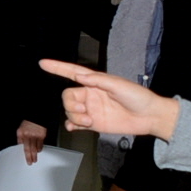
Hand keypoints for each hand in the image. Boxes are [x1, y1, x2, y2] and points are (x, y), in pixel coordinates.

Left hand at [17, 120, 45, 164]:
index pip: (23, 147)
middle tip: (31, 162)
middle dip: (30, 157)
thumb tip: (20, 147)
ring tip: (35, 159)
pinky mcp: (42, 135)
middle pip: (29, 149)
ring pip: (35, 148)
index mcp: (21, 134)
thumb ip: (20, 139)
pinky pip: (40, 144)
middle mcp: (28, 135)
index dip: (25, 154)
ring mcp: (35, 136)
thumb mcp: (20, 130)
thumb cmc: (28, 123)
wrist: (36, 117)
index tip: (26, 159)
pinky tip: (38, 151)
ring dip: (35, 154)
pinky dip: (39, 148)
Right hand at [41, 60, 180, 140]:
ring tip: (88, 121)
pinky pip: (74, 123)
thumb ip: (98, 81)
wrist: (148, 117)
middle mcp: (90, 94)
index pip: (72, 72)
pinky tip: (75, 127)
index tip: (43, 63)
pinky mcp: (93, 123)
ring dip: (75, 117)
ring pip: (70, 111)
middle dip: (71, 105)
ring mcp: (90, 109)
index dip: (57, 67)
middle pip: (67, 96)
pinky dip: (72, 125)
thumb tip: (81, 76)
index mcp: (95, 82)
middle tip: (84, 112)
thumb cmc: (137, 97)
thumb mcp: (119, 85)